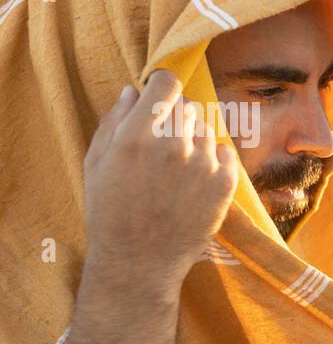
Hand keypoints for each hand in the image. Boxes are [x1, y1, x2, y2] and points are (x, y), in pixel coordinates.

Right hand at [83, 70, 239, 289]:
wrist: (140, 260)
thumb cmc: (110, 211)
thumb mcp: (97, 163)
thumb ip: (114, 121)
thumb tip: (133, 90)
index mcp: (137, 135)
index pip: (166, 84)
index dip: (162, 87)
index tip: (159, 97)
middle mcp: (173, 145)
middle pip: (186, 106)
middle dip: (173, 118)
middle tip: (160, 147)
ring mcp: (203, 164)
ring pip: (205, 129)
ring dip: (193, 140)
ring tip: (174, 170)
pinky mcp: (225, 184)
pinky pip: (225, 152)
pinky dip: (213, 159)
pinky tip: (194, 178)